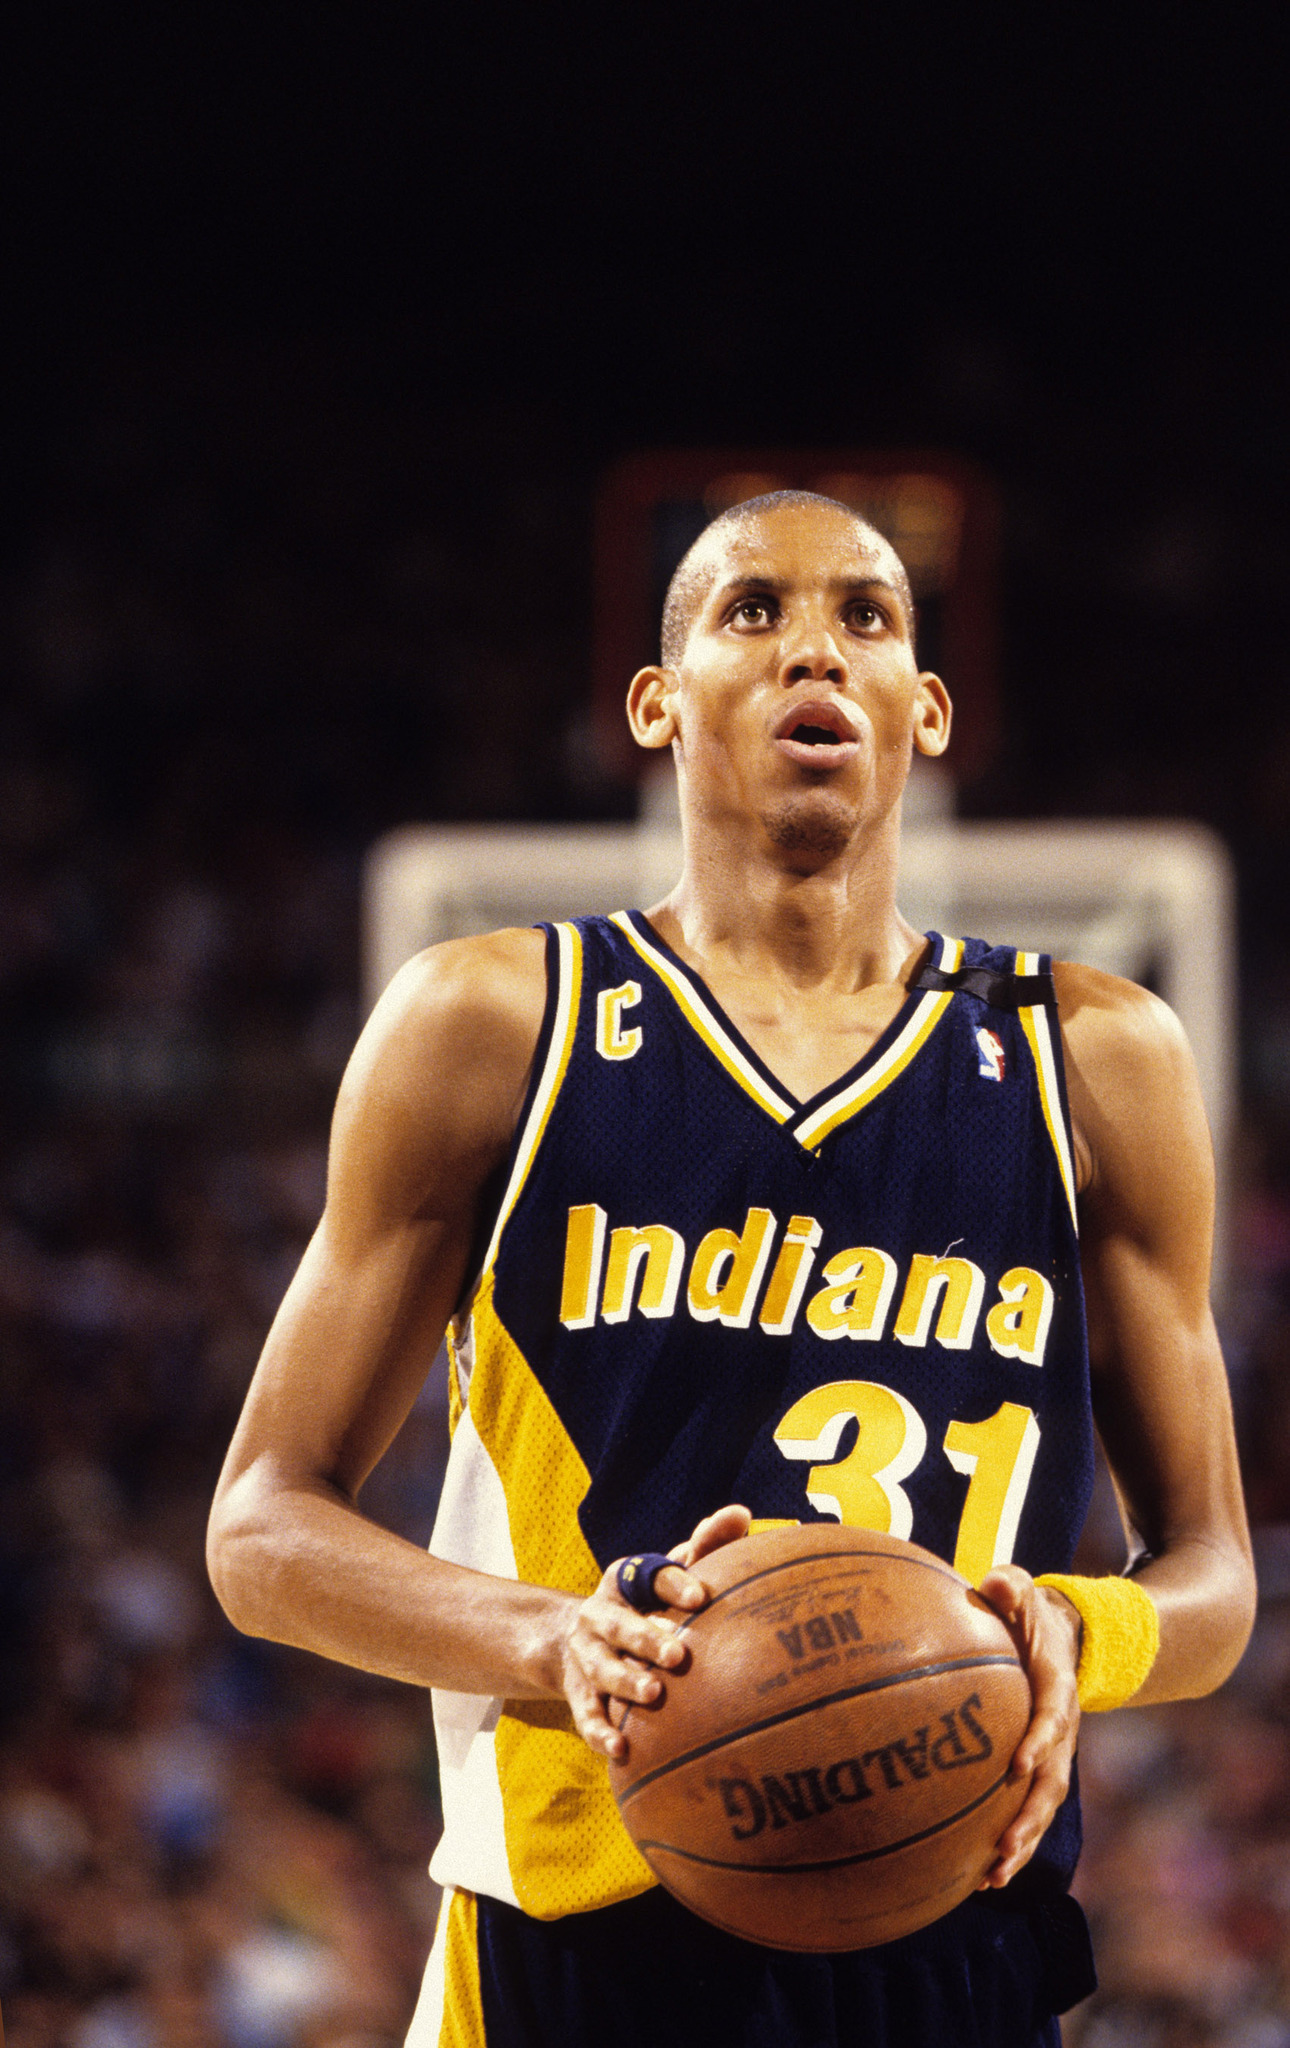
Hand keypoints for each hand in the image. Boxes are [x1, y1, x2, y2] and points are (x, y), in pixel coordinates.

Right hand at [560, 1504, 751, 1758]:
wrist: (584, 1639)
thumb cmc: (647, 1603)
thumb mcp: (669, 1572)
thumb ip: (706, 1544)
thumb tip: (743, 1513)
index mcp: (624, 1580)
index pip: (647, 1573)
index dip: (673, 1583)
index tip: (701, 1596)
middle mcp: (599, 1614)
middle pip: (618, 1624)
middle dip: (645, 1637)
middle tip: (678, 1654)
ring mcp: (585, 1655)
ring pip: (601, 1669)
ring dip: (625, 1681)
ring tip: (652, 1694)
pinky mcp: (578, 1692)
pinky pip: (586, 1714)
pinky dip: (600, 1732)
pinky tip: (622, 1748)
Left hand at [974, 1565, 1081, 1887]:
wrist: (1062, 1638)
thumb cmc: (1028, 1613)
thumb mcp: (1022, 1590)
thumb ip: (1010, 1587)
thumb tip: (994, 1582)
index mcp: (1057, 1689)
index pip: (1052, 1719)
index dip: (1039, 1742)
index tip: (1017, 1765)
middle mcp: (1061, 1731)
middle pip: (1051, 1782)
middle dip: (1030, 1817)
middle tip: (1003, 1845)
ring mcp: (1053, 1755)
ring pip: (1042, 1808)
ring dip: (1021, 1844)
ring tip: (992, 1878)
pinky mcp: (1038, 1770)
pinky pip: (1026, 1812)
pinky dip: (1010, 1844)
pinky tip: (979, 1877)